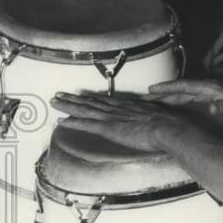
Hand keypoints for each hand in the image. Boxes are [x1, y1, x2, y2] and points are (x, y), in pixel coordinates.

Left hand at [51, 91, 176, 153]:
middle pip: (90, 102)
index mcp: (128, 106)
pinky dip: (73, 122)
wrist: (167, 128)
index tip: (82, 94)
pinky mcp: (109, 128)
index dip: (92, 98)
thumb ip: (151, 114)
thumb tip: (153, 115)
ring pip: (84, 110)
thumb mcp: (159, 114)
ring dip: (68, 105)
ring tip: (54, 101)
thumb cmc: (167, 124)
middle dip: (74, 98)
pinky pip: (86, 125)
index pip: (105, 101)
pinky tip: (61, 121)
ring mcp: (111, 118)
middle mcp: (116, 109)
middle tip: (59, 94)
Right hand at [141, 79, 222, 124]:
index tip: (153, 90)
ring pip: (178, 96)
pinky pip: (183, 102)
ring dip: (163, 100)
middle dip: (160, 94)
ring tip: (145, 105)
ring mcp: (202, 95)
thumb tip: (213, 107)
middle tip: (141, 99)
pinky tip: (162, 112)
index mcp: (209, 88)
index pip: (184, 85)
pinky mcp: (202, 102)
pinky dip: (171, 105)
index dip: (168, 87)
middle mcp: (203, 89)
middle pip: (177, 90)